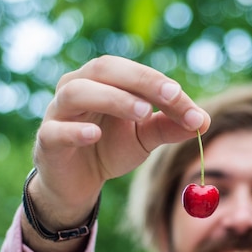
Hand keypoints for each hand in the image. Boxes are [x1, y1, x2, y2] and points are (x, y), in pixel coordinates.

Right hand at [31, 55, 209, 222]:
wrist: (77, 182)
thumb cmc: (108, 149)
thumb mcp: (144, 138)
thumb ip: (169, 127)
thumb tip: (204, 121)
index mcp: (104, 81)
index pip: (135, 74)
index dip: (163, 86)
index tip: (190, 106)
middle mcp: (78, 86)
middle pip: (106, 69)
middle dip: (142, 81)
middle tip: (172, 96)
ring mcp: (59, 112)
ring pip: (78, 92)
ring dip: (112, 98)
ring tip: (142, 112)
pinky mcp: (47, 140)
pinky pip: (57, 130)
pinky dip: (76, 130)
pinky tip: (94, 134)